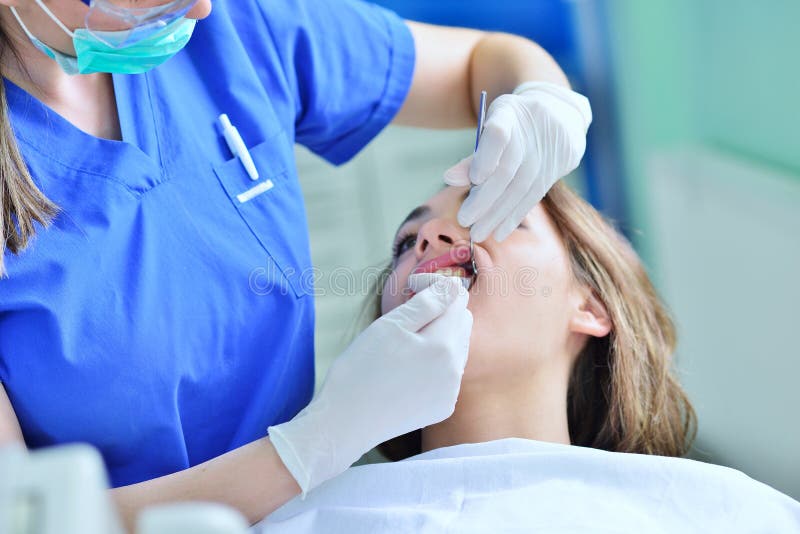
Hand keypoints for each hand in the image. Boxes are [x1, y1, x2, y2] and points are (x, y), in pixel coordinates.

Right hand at [268, 275, 471, 493]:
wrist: (346, 423)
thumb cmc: (361, 369)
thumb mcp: (391, 326)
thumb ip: (428, 303)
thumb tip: (454, 287)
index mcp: (444, 344)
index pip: (457, 298)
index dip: (435, 286)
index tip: (411, 287)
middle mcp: (455, 369)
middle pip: (461, 322)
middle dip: (440, 312)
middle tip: (405, 318)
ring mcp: (451, 391)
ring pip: (456, 348)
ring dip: (438, 338)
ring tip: (404, 346)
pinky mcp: (443, 407)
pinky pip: (447, 374)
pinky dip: (434, 365)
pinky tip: (406, 371)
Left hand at [445, 82, 591, 241]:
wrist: (559, 113)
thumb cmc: (513, 125)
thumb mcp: (492, 129)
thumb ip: (473, 157)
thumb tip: (449, 179)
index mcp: (509, 112)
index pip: (497, 135)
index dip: (485, 159)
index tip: (474, 180)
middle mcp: (532, 130)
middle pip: (507, 170)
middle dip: (484, 199)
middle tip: (464, 220)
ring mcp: (548, 149)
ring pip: (520, 188)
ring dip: (497, 214)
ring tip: (478, 232)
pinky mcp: (558, 167)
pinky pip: (533, 196)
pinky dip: (514, 216)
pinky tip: (499, 231)